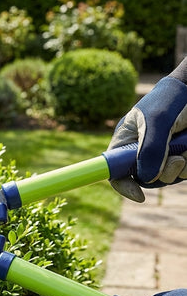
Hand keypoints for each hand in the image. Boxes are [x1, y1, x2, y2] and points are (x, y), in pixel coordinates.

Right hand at [108, 77, 186, 201]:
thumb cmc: (170, 100)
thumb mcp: (157, 122)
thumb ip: (150, 150)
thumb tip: (146, 179)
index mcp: (126, 142)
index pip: (114, 171)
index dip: (123, 185)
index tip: (139, 195)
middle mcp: (140, 151)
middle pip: (144, 178)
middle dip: (162, 174)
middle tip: (177, 159)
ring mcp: (160, 155)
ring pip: (166, 177)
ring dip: (180, 167)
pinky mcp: (178, 155)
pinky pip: (182, 172)